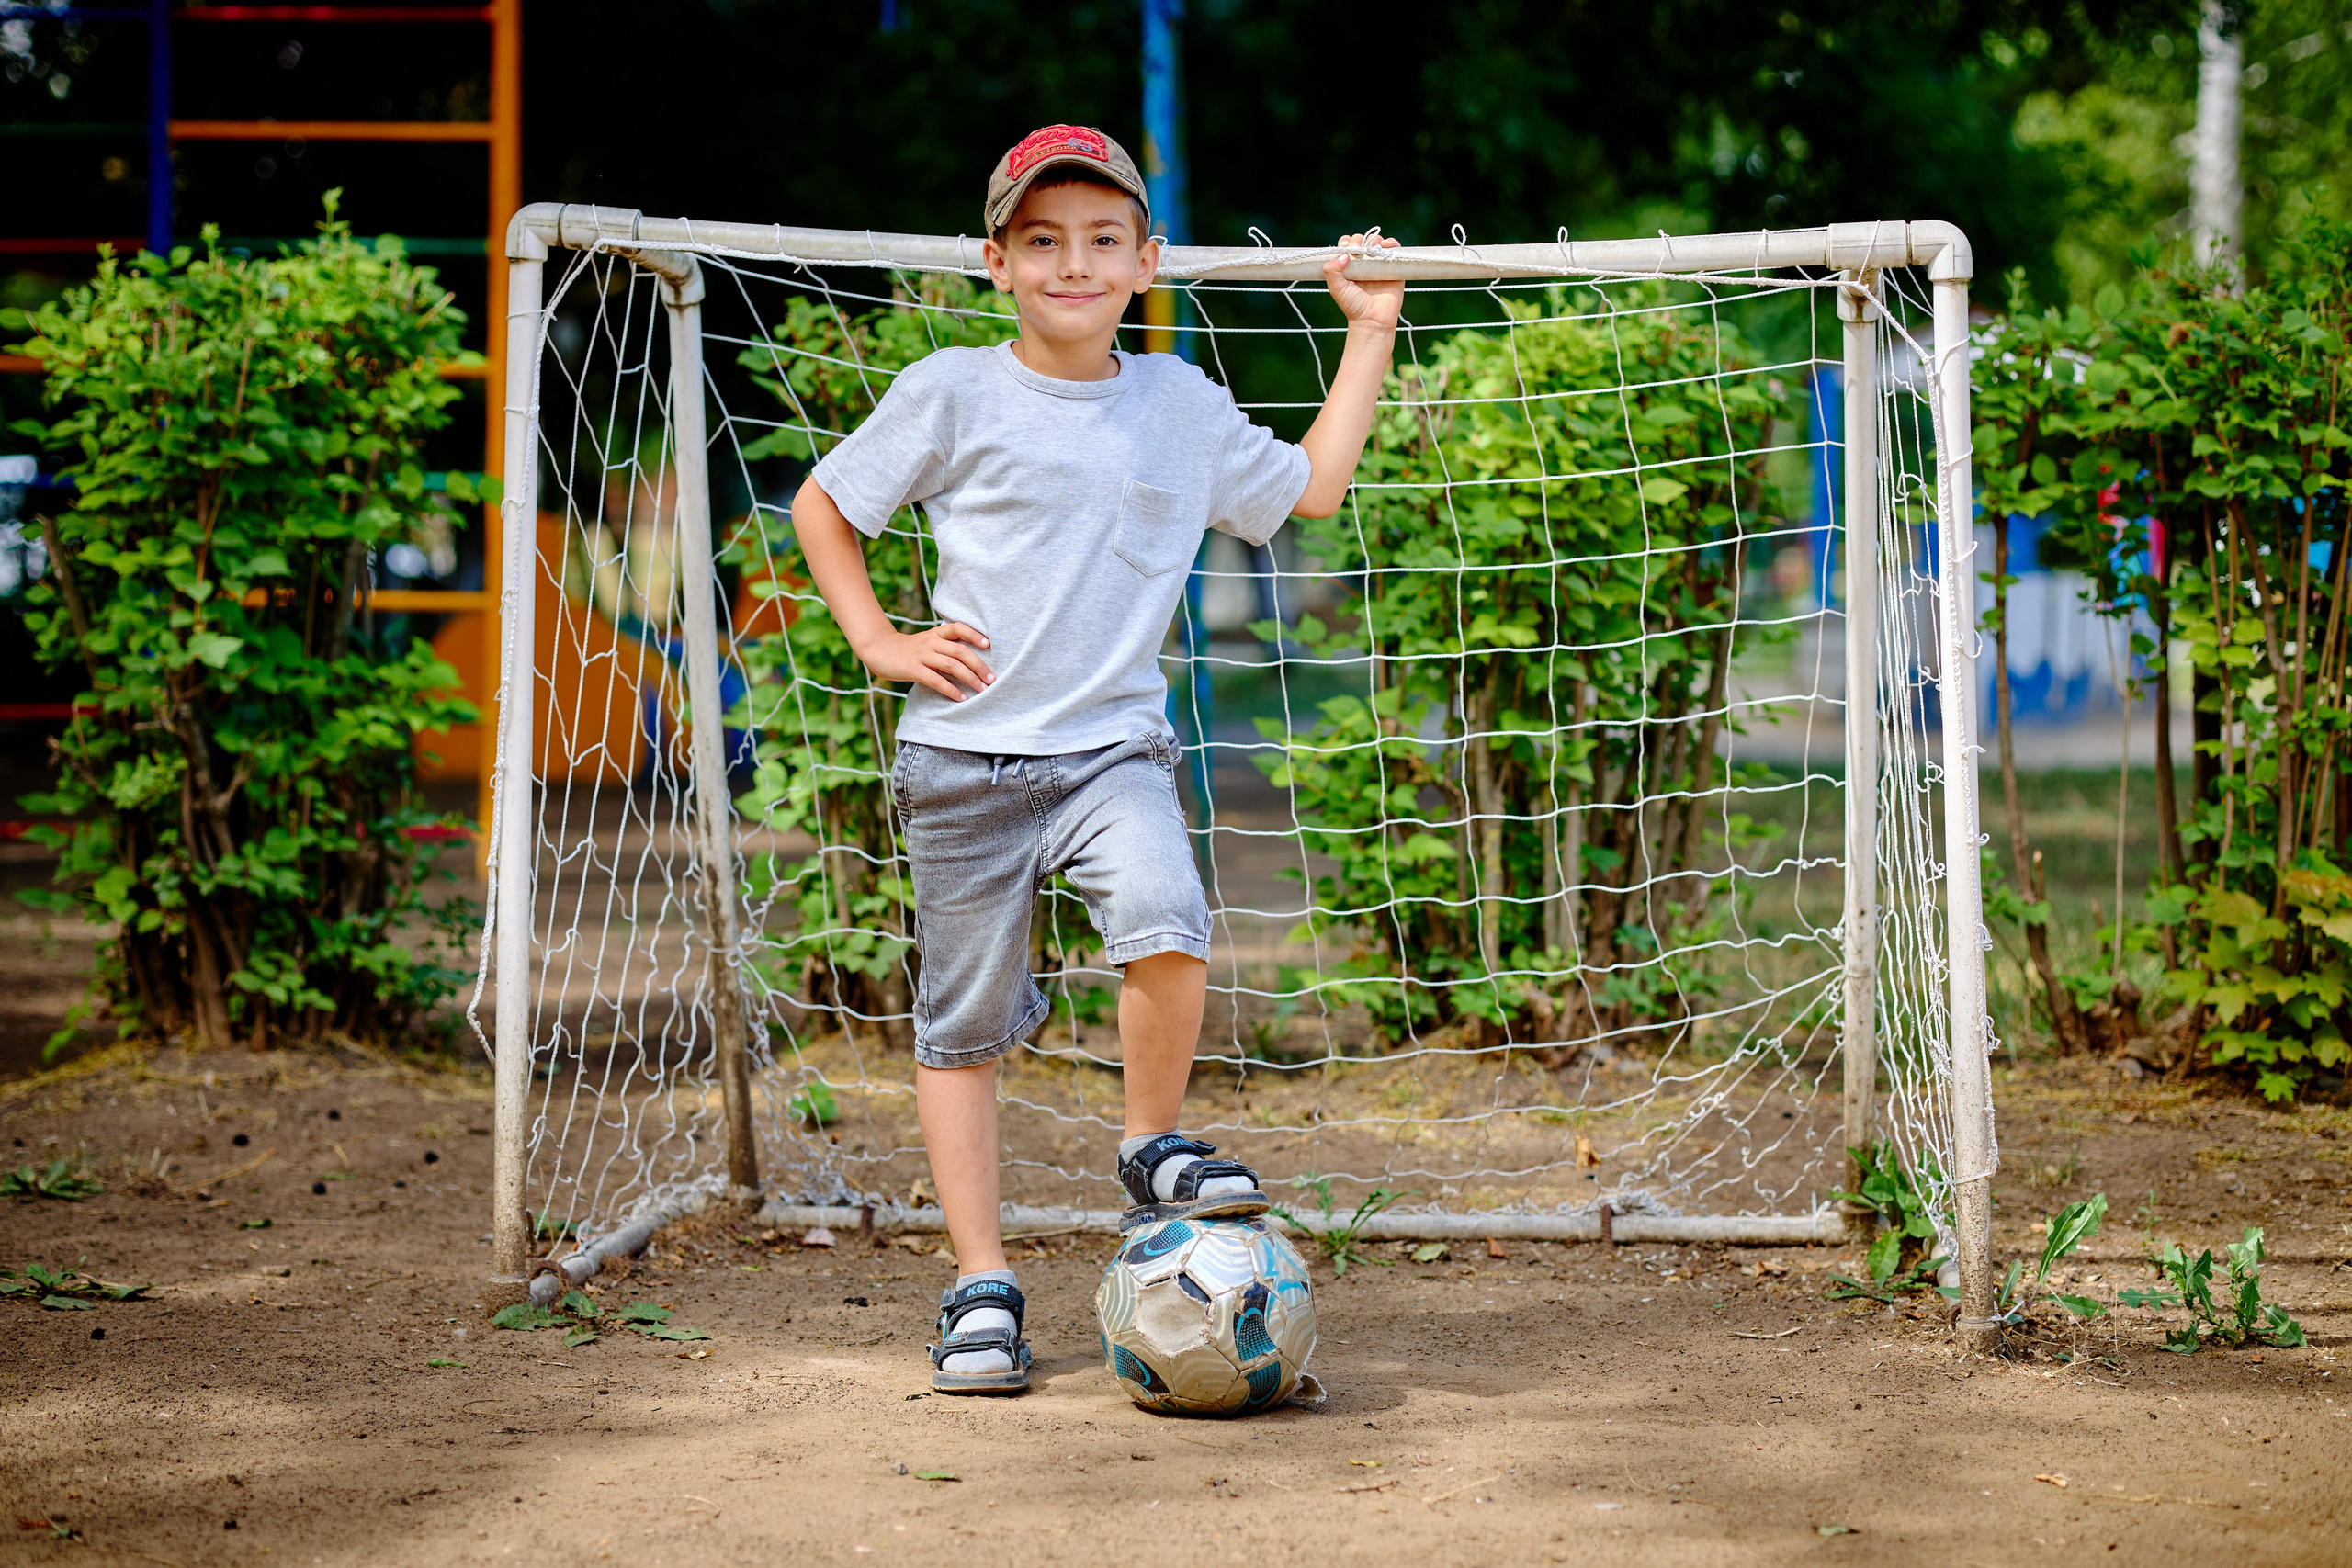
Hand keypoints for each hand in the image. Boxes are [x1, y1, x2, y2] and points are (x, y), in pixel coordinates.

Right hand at [861, 621, 993, 702]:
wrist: (879, 650)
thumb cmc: (908, 650)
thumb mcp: (927, 642)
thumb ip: (944, 647)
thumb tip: (969, 660)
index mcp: (936, 633)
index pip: (958, 628)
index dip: (974, 634)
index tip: (988, 644)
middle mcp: (931, 642)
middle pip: (960, 651)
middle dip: (979, 665)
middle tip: (992, 679)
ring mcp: (922, 655)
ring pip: (951, 665)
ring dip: (970, 678)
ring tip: (982, 689)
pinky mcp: (913, 669)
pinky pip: (936, 680)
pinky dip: (951, 690)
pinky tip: (961, 698)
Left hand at [1324, 232, 1403, 331]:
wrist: (1373, 320)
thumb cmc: (1353, 306)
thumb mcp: (1336, 288)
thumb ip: (1332, 271)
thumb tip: (1343, 254)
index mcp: (1350, 267)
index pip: (1347, 247)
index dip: (1346, 242)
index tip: (1345, 246)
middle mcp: (1365, 264)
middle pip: (1362, 242)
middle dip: (1359, 240)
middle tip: (1358, 249)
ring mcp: (1379, 266)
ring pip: (1377, 243)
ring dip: (1374, 239)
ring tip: (1372, 247)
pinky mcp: (1394, 269)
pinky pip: (1395, 250)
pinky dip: (1391, 243)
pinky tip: (1385, 245)